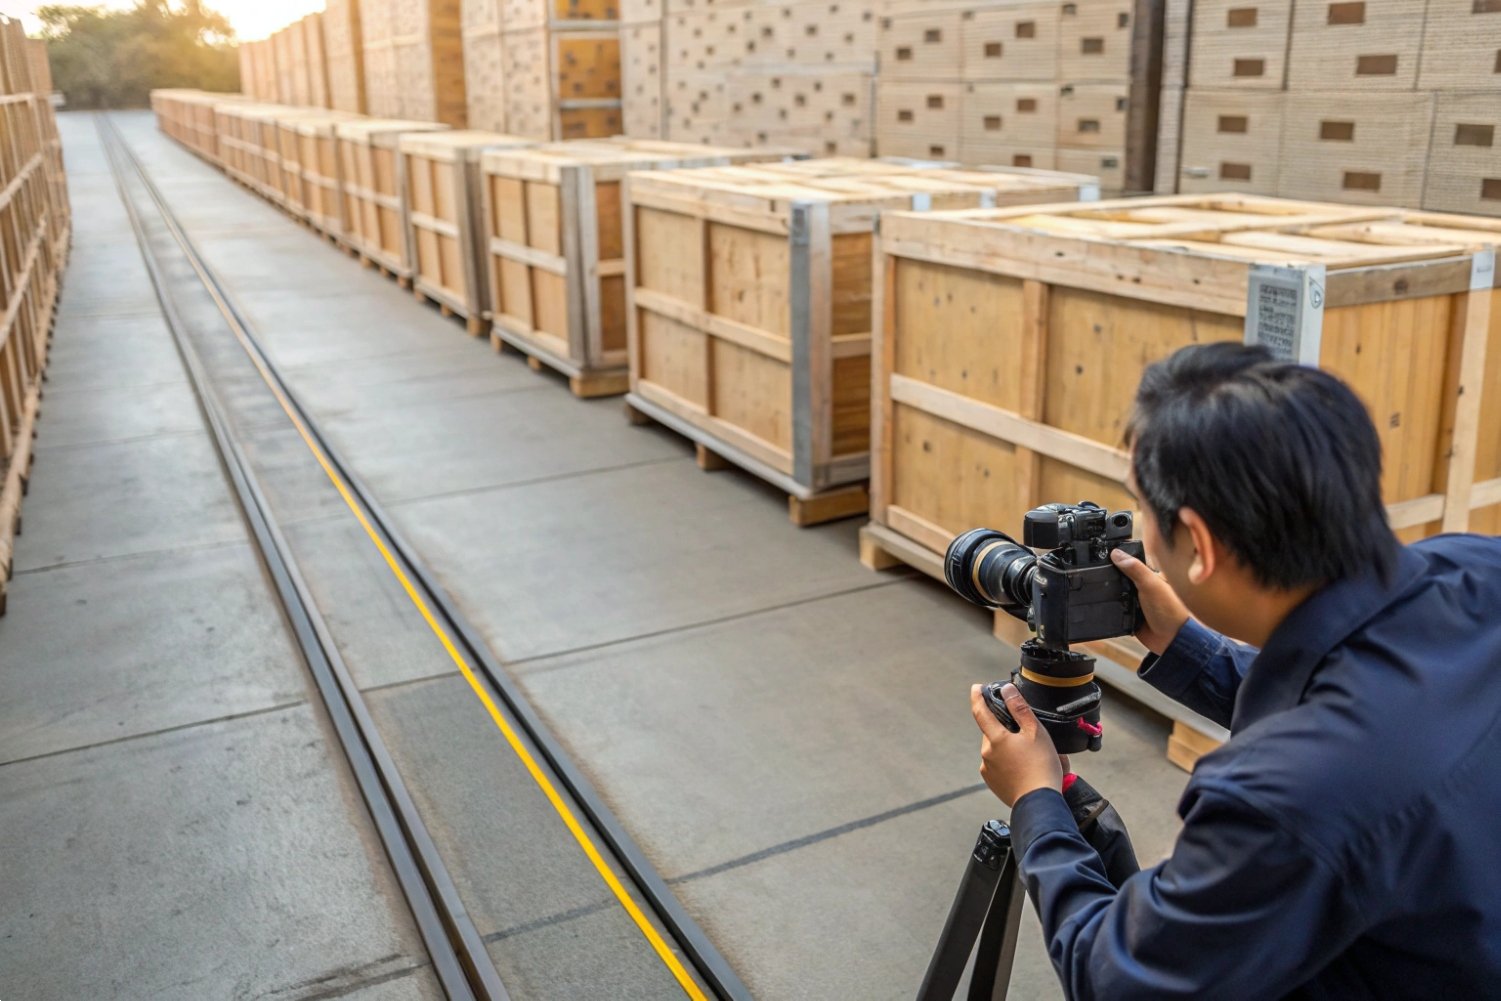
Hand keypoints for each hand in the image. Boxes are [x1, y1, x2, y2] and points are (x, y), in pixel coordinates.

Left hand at [970, 683, 1063, 807]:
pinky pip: (997, 765)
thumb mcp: (1035, 732)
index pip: (980, 711)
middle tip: (1025, 733)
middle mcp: (987, 754)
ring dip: (1007, 746)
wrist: (1039, 802)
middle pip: (992, 732)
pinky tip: (1023, 767)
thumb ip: (1019, 708)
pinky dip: (1007, 761)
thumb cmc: (1040, 767)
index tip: (976, 688)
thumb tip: (1007, 690)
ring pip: (995, 749)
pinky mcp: (992, 782)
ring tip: (1030, 754)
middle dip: (1004, 728)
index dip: (977, 697)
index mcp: (995, 739)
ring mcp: (988, 770)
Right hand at [1111, 548, 1190, 655]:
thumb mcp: (1152, 585)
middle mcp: (1144, 588)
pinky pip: (1116, 610)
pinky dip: (1112, 609)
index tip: (1104, 556)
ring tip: (1102, 592)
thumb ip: (1135, 569)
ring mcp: (1137, 602)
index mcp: (1152, 576)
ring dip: (1112, 596)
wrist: (1172, 640)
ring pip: (1117, 594)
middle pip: (1121, 578)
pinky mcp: (1130, 616)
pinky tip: (1107, 607)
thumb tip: (1116, 553)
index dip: (1119, 559)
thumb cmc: (1172, 611)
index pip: (1131, 563)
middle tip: (1100, 575)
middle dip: (1112, 579)